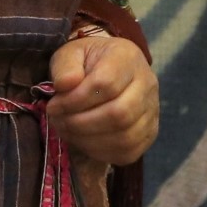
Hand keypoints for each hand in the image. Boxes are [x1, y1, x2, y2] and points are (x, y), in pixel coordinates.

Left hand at [46, 35, 157, 167]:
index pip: (106, 84)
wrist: (109, 69)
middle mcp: (147, 84)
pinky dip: (101, 152)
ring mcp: (152, 111)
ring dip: (88, 140)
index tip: (53, 105)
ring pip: (125, 136)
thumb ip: (65, 67)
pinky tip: (83, 141)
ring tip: (68, 131)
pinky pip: (128, 151)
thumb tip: (65, 85)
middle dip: (81, 123)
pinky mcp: (150, 133)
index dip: (75, 100)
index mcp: (128, 58)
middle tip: (59, 121)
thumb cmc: (86, 63)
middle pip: (119, 113)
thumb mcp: (70, 54)